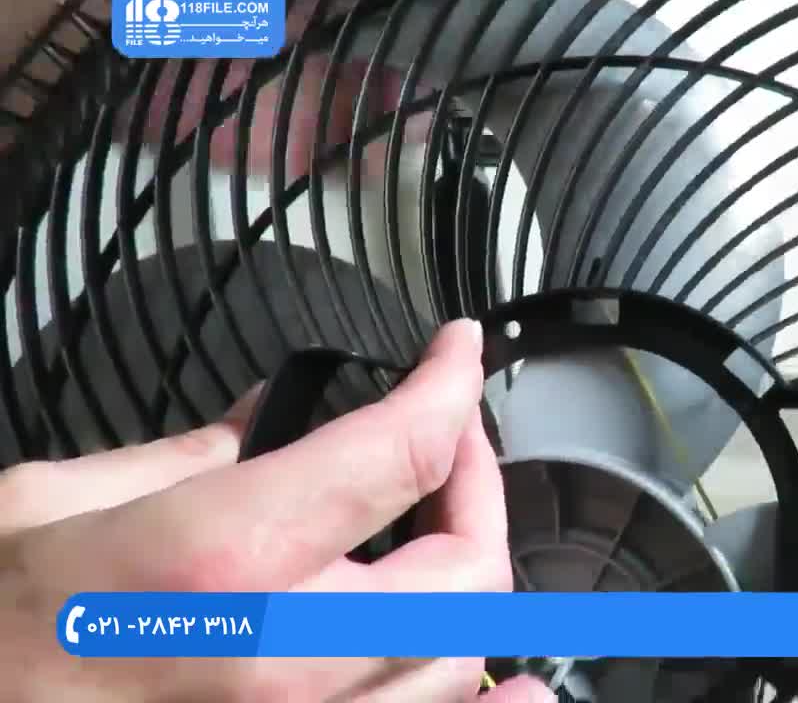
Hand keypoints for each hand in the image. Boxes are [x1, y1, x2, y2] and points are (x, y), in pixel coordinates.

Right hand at [0, 319, 552, 702]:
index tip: (457, 355)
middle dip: (475, 489)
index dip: (449, 386)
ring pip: (459, 662)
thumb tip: (272, 416)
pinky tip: (519, 689)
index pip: (398, 453)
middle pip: (466, 572)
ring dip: (469, 585)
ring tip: (447, 535)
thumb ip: (191, 454)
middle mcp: (282, 658)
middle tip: (445, 449)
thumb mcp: (51, 504)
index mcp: (218, 559)